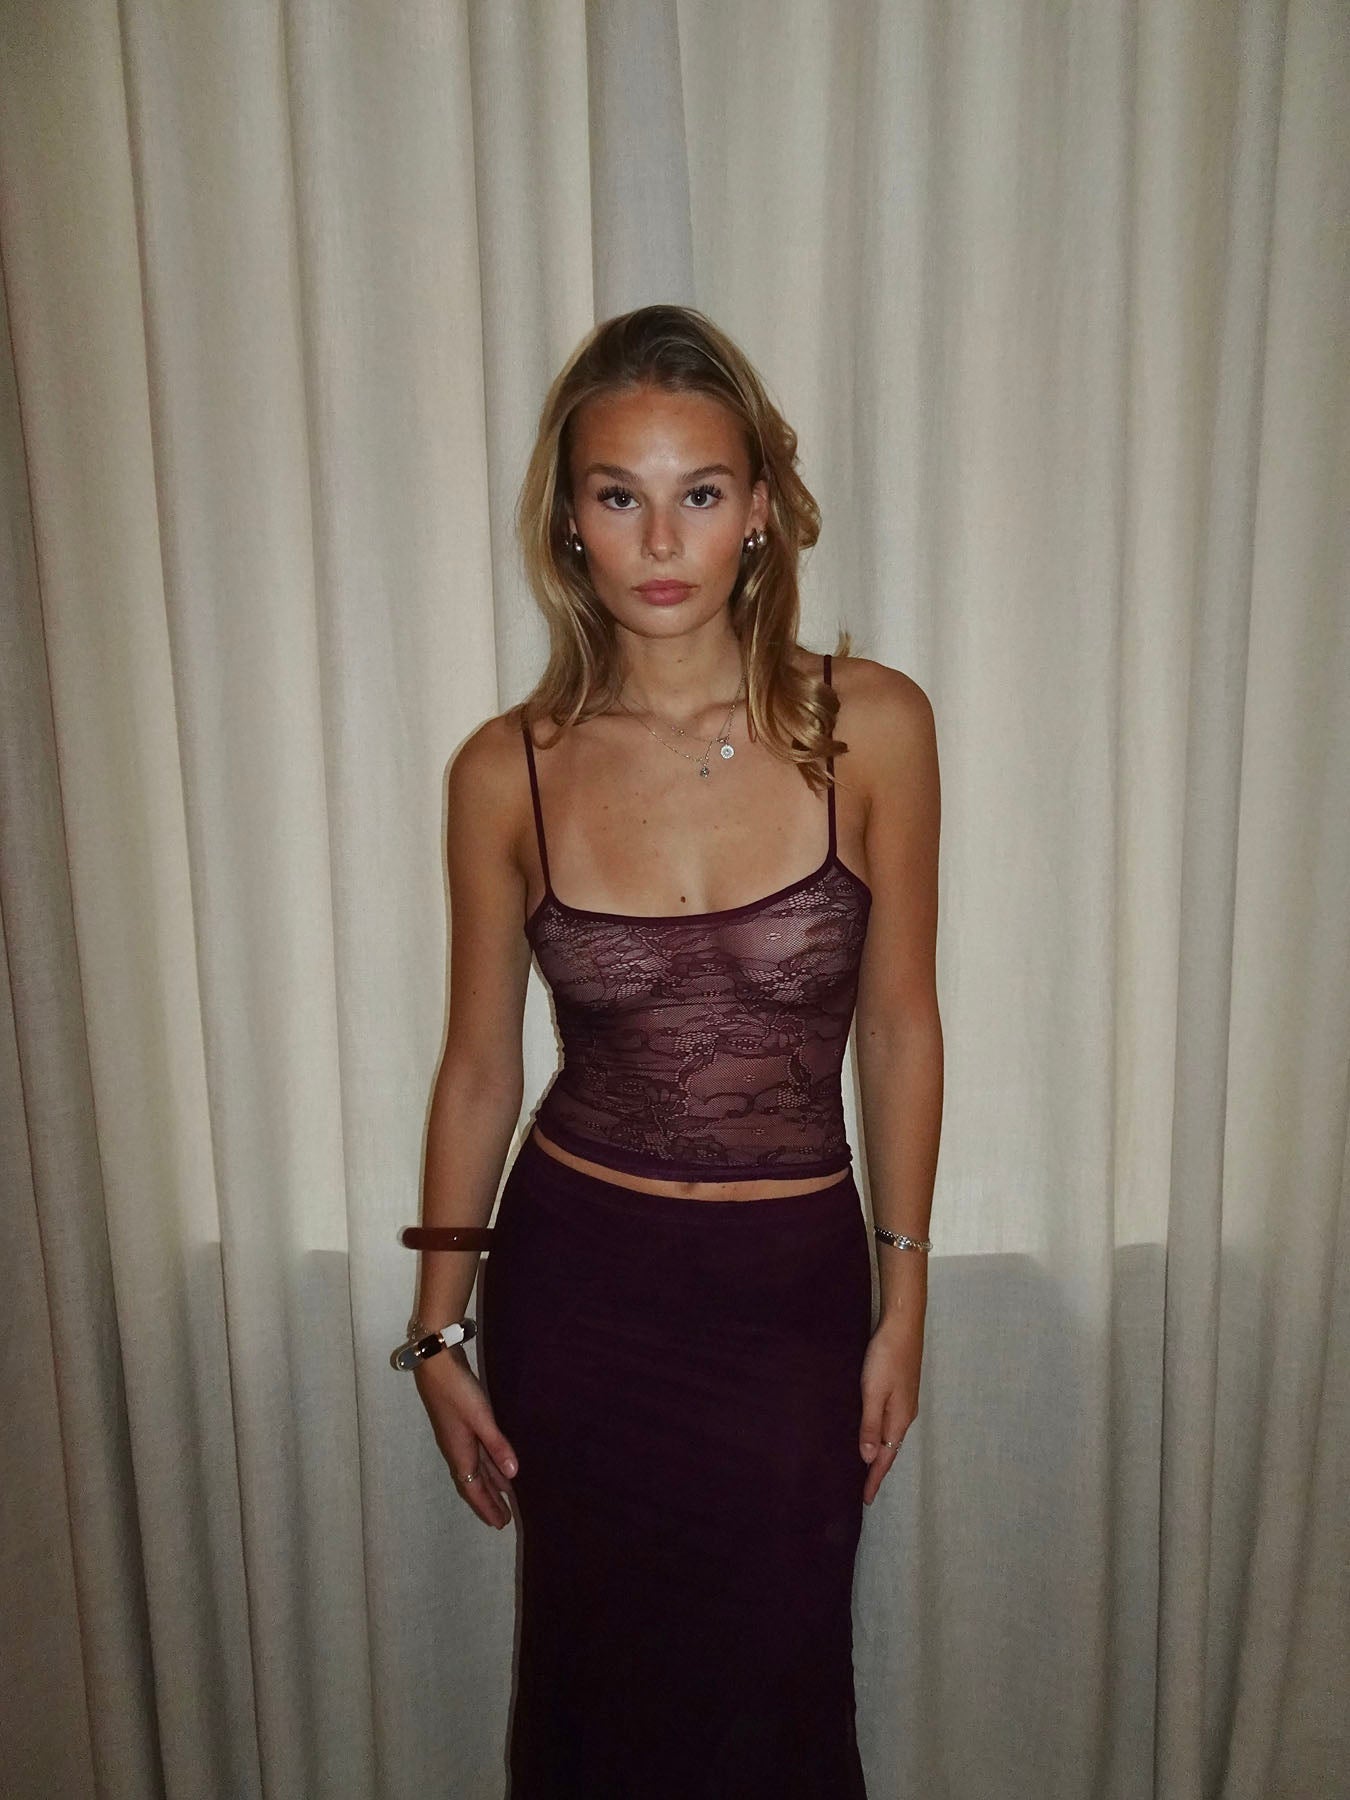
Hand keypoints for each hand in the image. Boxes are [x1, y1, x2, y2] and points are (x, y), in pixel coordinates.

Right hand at [414, 1349, 518, 1529]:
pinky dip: (488, 1463)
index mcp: (460, 1452)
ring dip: (490, 1483)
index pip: (474, 1489)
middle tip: (504, 1519)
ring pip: (477, 1468)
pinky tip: (498, 1461)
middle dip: (489, 1501)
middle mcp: (458, 1448)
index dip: (487, 1506)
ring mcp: (459, 1435)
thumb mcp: (481, 1418)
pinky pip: (478, 1453)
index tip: (500, 1524)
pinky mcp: (462, 1422)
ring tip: (506, 1496)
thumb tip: (513, 1475)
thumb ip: (497, 1445)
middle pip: (475, 1483)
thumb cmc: (457, 1391)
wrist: (435, 1363)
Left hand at [859, 1305, 924, 1505]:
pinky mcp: (901, 1389)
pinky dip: (881, 1434)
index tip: (865, 1500)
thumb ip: (870, 1425)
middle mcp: (905, 1414)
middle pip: (890, 1449)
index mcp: (899, 1419)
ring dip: (880, 1452)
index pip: (885, 1458)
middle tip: (864, 1489)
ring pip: (891, 1435)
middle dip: (878, 1470)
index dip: (874, 1479)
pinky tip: (873, 1432)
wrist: (903, 1324)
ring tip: (866, 1467)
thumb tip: (867, 1458)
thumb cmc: (886, 1357)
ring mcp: (905, 1401)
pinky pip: (890, 1421)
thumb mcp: (873, 1392)